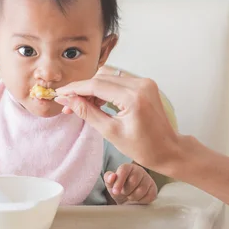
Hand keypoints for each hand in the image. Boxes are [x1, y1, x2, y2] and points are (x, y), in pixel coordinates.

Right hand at [54, 66, 181, 173]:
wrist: (169, 150)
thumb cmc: (144, 147)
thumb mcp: (110, 132)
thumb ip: (86, 112)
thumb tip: (66, 100)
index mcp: (133, 97)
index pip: (96, 85)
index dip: (74, 89)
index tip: (59, 93)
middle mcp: (140, 84)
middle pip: (101, 79)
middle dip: (81, 90)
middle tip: (67, 104)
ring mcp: (144, 82)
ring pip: (108, 78)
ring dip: (91, 89)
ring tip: (80, 106)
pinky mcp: (144, 85)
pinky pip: (117, 81)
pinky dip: (103, 90)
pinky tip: (95, 102)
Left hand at [105, 163, 157, 204]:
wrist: (127, 199)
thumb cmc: (119, 189)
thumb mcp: (110, 184)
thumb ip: (108, 178)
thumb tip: (112, 176)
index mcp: (128, 167)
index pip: (124, 170)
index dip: (119, 181)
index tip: (115, 192)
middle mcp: (139, 171)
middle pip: (133, 181)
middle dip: (126, 191)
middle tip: (124, 193)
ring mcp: (148, 179)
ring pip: (141, 190)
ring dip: (133, 197)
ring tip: (130, 196)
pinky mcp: (154, 189)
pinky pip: (149, 196)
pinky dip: (141, 200)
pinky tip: (138, 198)